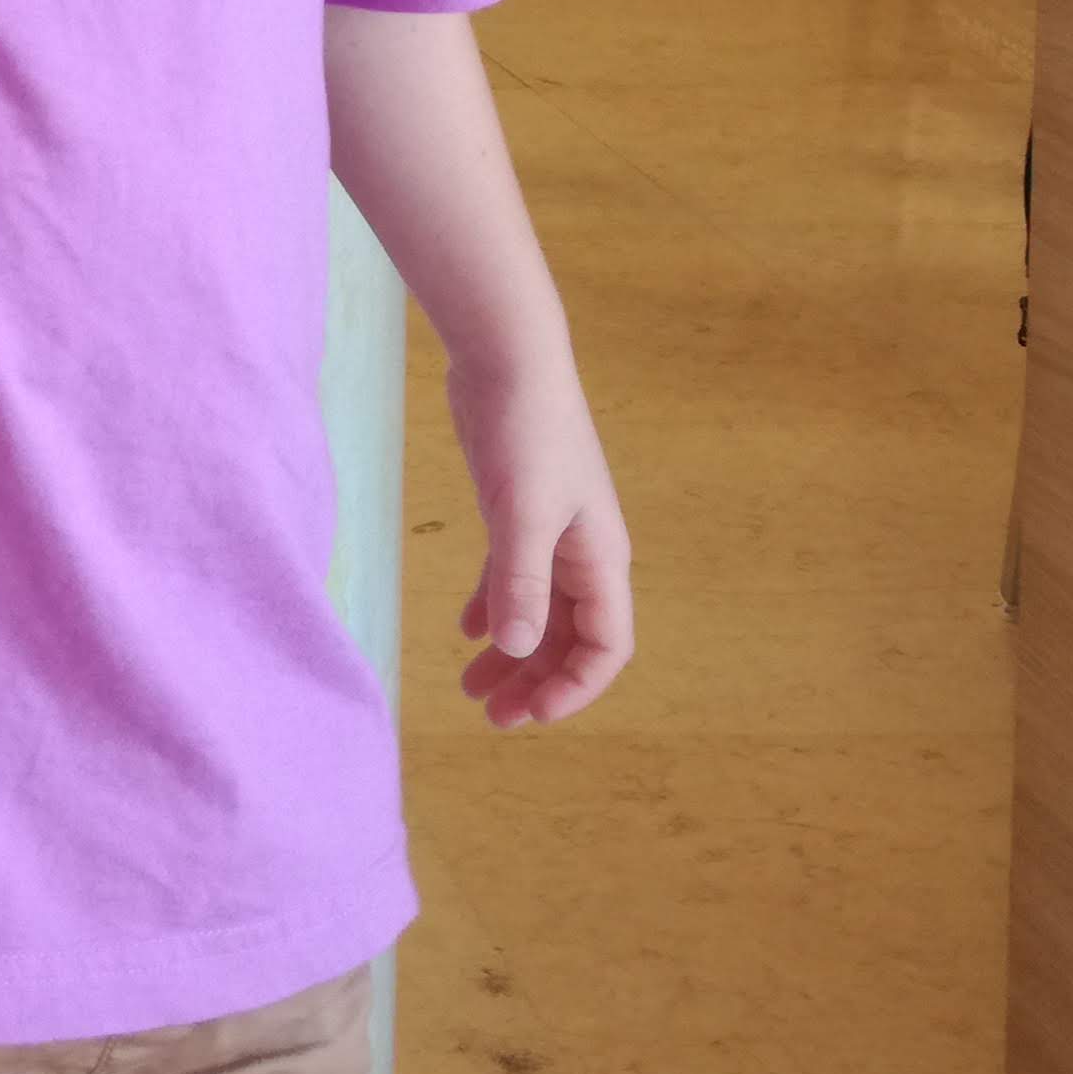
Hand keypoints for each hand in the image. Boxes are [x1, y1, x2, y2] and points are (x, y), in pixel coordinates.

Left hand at [444, 352, 632, 728]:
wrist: (507, 357)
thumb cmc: (525, 430)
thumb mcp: (521, 511)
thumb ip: (519, 580)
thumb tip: (519, 651)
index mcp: (600, 558)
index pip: (606, 645)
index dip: (574, 687)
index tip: (529, 714)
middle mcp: (583, 551)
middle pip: (568, 638)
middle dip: (535, 681)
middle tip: (489, 716)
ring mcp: (552, 531)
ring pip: (538, 612)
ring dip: (512, 653)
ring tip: (470, 688)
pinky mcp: (518, 511)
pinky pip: (515, 578)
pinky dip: (495, 607)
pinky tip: (466, 631)